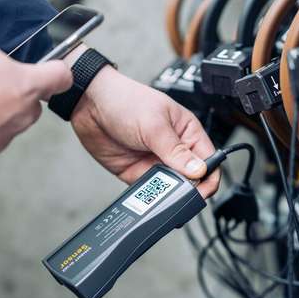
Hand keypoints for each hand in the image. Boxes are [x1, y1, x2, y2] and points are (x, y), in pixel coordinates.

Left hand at [70, 63, 219, 197]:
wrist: (89, 105)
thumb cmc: (125, 101)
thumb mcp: (154, 124)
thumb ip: (176, 151)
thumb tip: (199, 170)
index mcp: (187, 132)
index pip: (209, 159)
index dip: (209, 176)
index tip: (202, 189)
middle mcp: (174, 149)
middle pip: (193, 179)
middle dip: (190, 189)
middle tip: (181, 193)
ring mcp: (156, 162)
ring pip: (172, 188)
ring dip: (169, 194)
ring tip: (163, 193)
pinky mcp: (138, 173)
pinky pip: (150, 191)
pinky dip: (151, 196)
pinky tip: (148, 194)